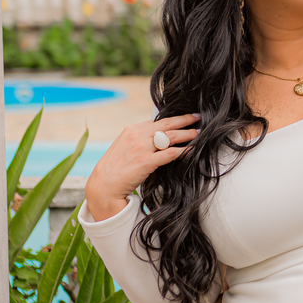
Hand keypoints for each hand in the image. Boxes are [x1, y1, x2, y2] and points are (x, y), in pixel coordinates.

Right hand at [84, 114, 199, 219]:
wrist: (104, 185)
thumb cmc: (115, 168)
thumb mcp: (124, 146)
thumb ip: (139, 139)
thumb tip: (157, 136)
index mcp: (132, 130)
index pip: (157, 121)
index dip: (173, 119)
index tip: (184, 117)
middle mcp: (137, 136)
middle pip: (167, 124)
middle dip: (184, 120)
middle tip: (197, 117)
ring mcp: (142, 148)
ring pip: (171, 137)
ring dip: (187, 134)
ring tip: (198, 133)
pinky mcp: (146, 162)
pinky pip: (170, 154)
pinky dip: (183, 151)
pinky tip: (192, 150)